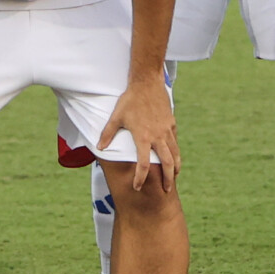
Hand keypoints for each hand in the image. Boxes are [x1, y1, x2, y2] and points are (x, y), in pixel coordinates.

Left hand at [100, 73, 178, 188]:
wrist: (147, 83)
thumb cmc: (129, 100)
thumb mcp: (116, 117)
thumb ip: (108, 134)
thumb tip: (99, 147)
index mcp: (142, 137)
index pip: (143, 164)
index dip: (140, 177)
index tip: (137, 187)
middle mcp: (157, 136)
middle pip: (166, 163)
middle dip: (167, 179)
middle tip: (166, 190)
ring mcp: (166, 130)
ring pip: (175, 153)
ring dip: (175, 168)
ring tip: (174, 177)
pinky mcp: (171, 123)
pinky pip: (175, 141)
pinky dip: (175, 151)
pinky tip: (174, 156)